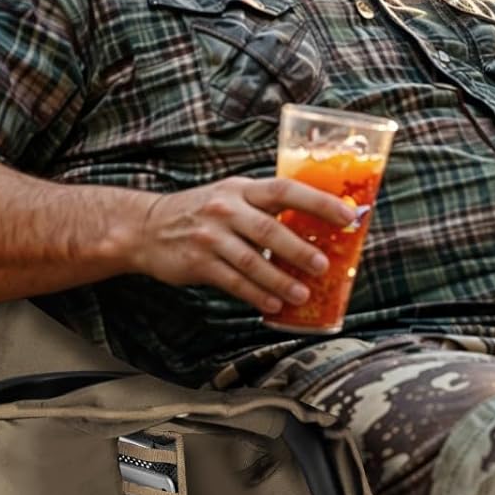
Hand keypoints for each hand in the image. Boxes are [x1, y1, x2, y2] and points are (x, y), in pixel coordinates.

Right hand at [132, 176, 352, 317]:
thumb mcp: (231, 196)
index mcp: (242, 189)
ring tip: (302, 295)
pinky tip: (272, 305)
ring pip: (252, 261)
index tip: (347, 216)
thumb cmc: (202, 211)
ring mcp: (210, 236)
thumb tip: (315, 226)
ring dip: (280, 280)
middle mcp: (227, 209)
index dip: (318, 202)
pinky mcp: (198, 263)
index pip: (286, 190)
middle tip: (324, 266)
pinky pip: (233, 282)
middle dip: (300, 250)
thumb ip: (265, 206)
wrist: (147, 227)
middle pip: (270, 229)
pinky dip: (255, 294)